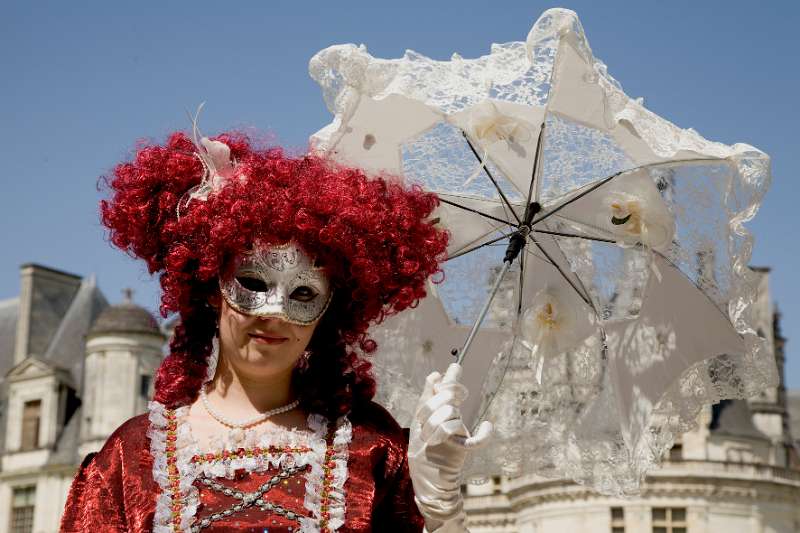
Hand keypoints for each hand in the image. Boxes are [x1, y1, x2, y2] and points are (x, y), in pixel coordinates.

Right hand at [408, 363, 492, 531]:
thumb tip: (436, 375)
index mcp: (419, 422)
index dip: (442, 384)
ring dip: (456, 416)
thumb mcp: (425, 425)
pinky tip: (488, 425)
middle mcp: (426, 432)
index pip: (427, 398)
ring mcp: (439, 445)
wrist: (430, 484)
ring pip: (449, 422)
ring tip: (458, 418)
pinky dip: (482, 435)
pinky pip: (469, 443)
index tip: (455, 367)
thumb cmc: (429, 450)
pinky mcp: (454, 455)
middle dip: (451, 395)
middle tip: (461, 393)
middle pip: (438, 406)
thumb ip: (430, 400)